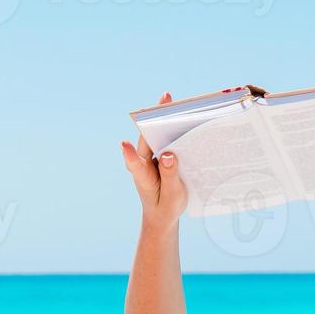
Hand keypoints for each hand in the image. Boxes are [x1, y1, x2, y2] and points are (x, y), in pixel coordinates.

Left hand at [121, 93, 187, 229]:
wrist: (163, 215)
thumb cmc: (166, 207)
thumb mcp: (171, 196)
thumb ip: (170, 175)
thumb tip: (169, 154)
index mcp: (143, 176)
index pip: (134, 163)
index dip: (130, 154)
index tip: (124, 144)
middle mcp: (145, 162)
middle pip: (148, 137)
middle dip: (156, 118)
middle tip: (166, 97)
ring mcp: (152, 157)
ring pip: (158, 135)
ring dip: (168, 119)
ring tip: (178, 101)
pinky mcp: (161, 156)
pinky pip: (168, 140)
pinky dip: (176, 131)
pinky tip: (191, 119)